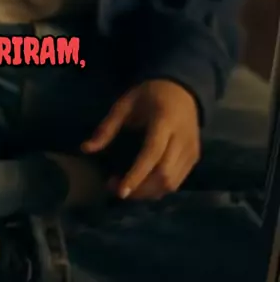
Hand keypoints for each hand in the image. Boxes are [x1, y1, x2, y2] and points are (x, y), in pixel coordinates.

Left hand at [81, 79, 200, 199]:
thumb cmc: (150, 95)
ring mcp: (191, 149)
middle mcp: (182, 138)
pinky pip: (177, 181)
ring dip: (148, 193)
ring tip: (127, 188)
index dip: (137, 175)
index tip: (120, 191)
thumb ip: (107, 127)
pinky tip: (143, 184)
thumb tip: (85, 149)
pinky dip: (159, 189)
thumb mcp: (126, 103)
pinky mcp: (195, 158)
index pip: (152, 153)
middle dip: (140, 189)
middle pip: (164, 175)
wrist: (183, 89)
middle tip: (116, 189)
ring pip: (172, 183)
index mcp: (164, 120)